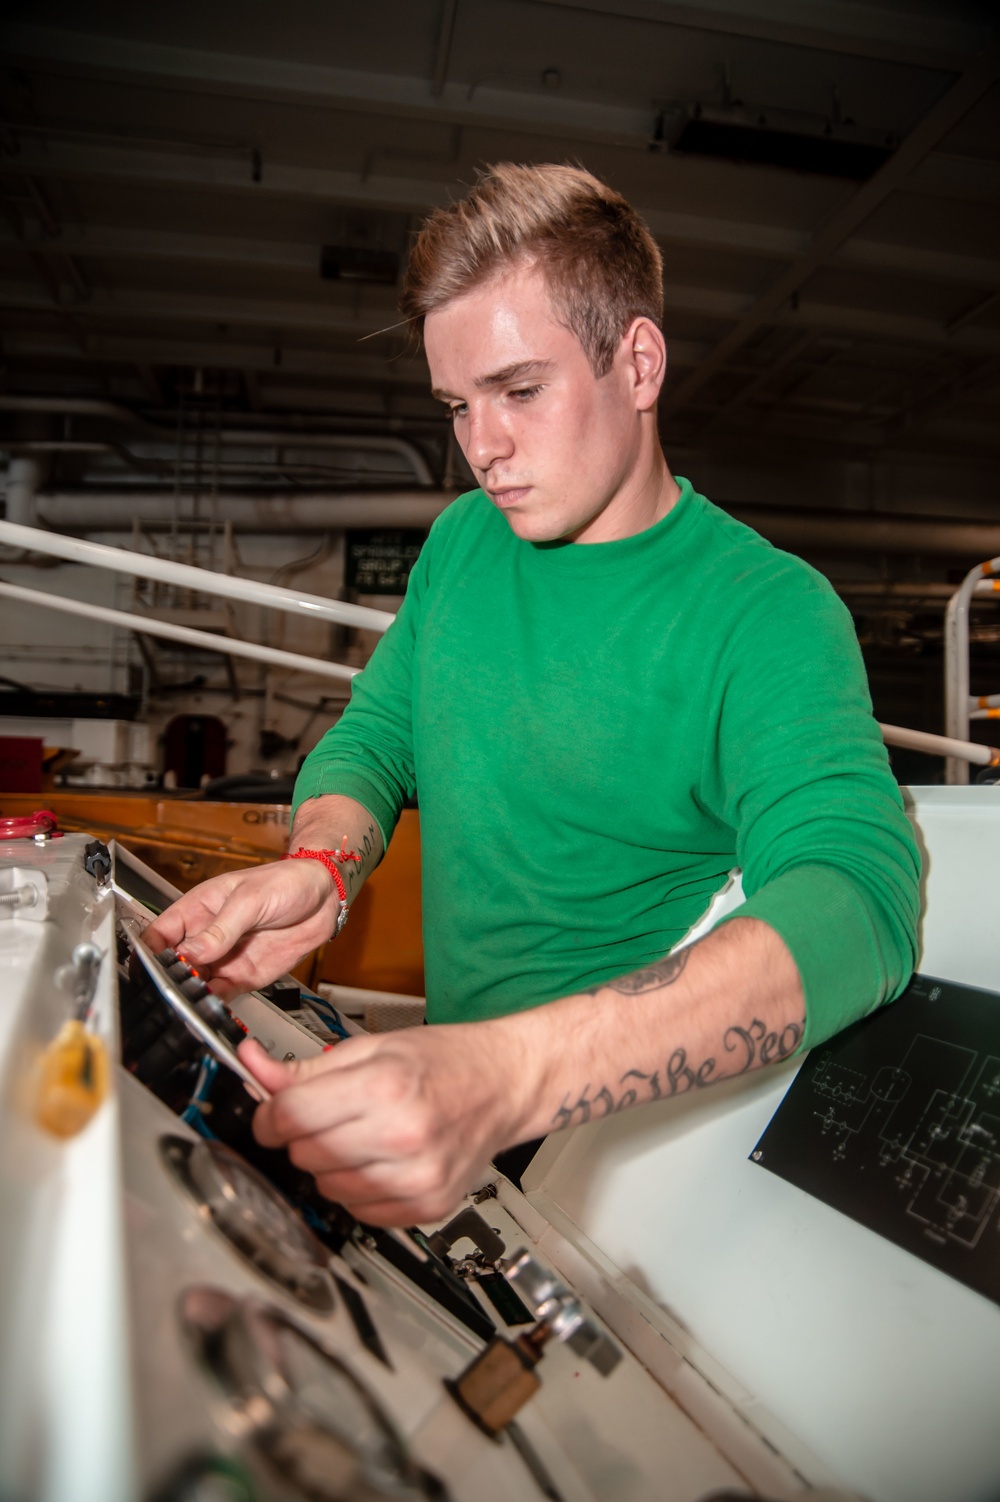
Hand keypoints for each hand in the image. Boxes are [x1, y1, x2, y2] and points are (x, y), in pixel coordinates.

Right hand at [143, 860, 340, 998]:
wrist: (325, 896)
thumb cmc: (286, 882)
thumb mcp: (250, 900)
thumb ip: (220, 929)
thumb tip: (189, 952)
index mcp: (198, 909)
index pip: (160, 933)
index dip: (149, 951)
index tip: (148, 968)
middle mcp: (207, 937)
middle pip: (174, 964)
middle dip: (169, 978)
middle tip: (173, 989)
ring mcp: (224, 958)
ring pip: (196, 983)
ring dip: (191, 994)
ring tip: (190, 1000)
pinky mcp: (244, 976)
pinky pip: (222, 994)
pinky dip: (214, 1003)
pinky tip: (210, 1006)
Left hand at [238, 1022, 534, 1226]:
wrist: (506, 1084)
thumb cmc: (447, 1061)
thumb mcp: (373, 1047)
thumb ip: (307, 1067)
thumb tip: (254, 1066)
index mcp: (385, 1087)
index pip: (292, 1116)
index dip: (270, 1115)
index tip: (273, 1113)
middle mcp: (402, 1136)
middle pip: (305, 1154)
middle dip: (302, 1135)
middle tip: (328, 1116)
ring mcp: (416, 1177)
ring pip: (328, 1188)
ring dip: (330, 1165)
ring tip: (362, 1136)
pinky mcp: (426, 1205)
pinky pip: (360, 1212)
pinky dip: (359, 1189)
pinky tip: (381, 1160)